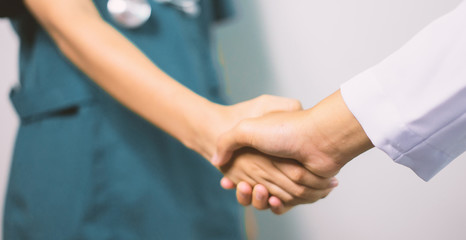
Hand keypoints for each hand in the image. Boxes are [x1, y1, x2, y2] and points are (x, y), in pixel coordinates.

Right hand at [212, 91, 373, 204]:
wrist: (318, 138)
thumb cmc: (285, 129)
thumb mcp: (247, 128)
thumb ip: (228, 141)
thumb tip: (215, 161)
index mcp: (261, 151)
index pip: (241, 170)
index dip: (231, 178)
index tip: (224, 180)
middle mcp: (274, 165)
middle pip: (252, 187)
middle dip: (243, 190)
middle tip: (242, 185)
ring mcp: (287, 178)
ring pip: (266, 198)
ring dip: (257, 199)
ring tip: (255, 191)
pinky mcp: (300, 189)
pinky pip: (285, 205)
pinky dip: (277, 206)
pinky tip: (273, 201)